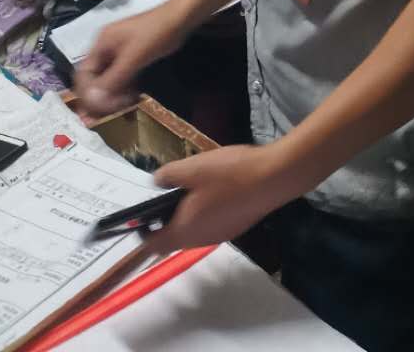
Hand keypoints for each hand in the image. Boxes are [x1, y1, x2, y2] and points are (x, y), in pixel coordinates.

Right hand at [73, 6, 185, 119]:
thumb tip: (91, 100)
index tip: (97, 110)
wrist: (181, 17)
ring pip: (108, 80)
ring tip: (125, 106)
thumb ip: (113, 79)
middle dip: (101, 97)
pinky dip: (124, 89)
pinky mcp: (131, 57)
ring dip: (113, 95)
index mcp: (101, 44)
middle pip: (95, 79)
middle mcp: (106, 48)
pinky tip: (133, 98)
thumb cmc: (156, 34)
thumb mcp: (133, 57)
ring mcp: (119, 53)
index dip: (87, 93)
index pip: (83, 74)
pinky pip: (121, 77)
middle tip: (114, 111)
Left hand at [146, 144, 291, 255]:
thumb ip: (168, 176)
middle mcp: (200, 240)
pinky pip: (211, 224)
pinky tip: (218, 189)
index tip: (141, 217)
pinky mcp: (236, 227)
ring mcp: (220, 235)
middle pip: (174, 238)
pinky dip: (206, 212)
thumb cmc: (229, 175)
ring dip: (188, 214)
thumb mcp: (192, 168)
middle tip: (170, 193)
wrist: (272, 179)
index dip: (142, 235)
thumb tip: (157, 182)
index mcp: (184, 230)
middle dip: (167, 220)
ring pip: (194, 231)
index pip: (154, 246)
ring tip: (195, 186)